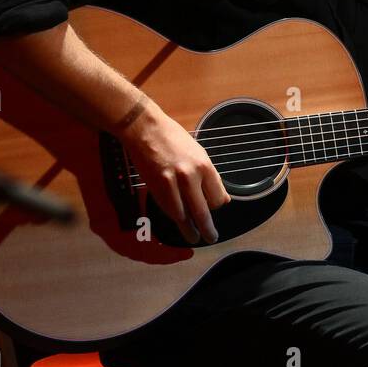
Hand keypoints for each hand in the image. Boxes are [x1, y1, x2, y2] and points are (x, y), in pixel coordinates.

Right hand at [119, 102, 229, 244]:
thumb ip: (209, 175)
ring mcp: (172, 183)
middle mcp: (191, 176)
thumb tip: (222, 196)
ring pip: (184, 215)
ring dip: (190, 230)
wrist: (145, 128)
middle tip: (211, 237)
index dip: (217, 205)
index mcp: (205, 165)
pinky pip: (169, 209)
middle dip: (208, 229)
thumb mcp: (198, 152)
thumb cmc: (173, 138)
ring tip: (194, 238)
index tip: (215, 208)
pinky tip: (179, 223)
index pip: (217, 196)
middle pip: (203, 211)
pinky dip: (175, 218)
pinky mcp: (156, 187)